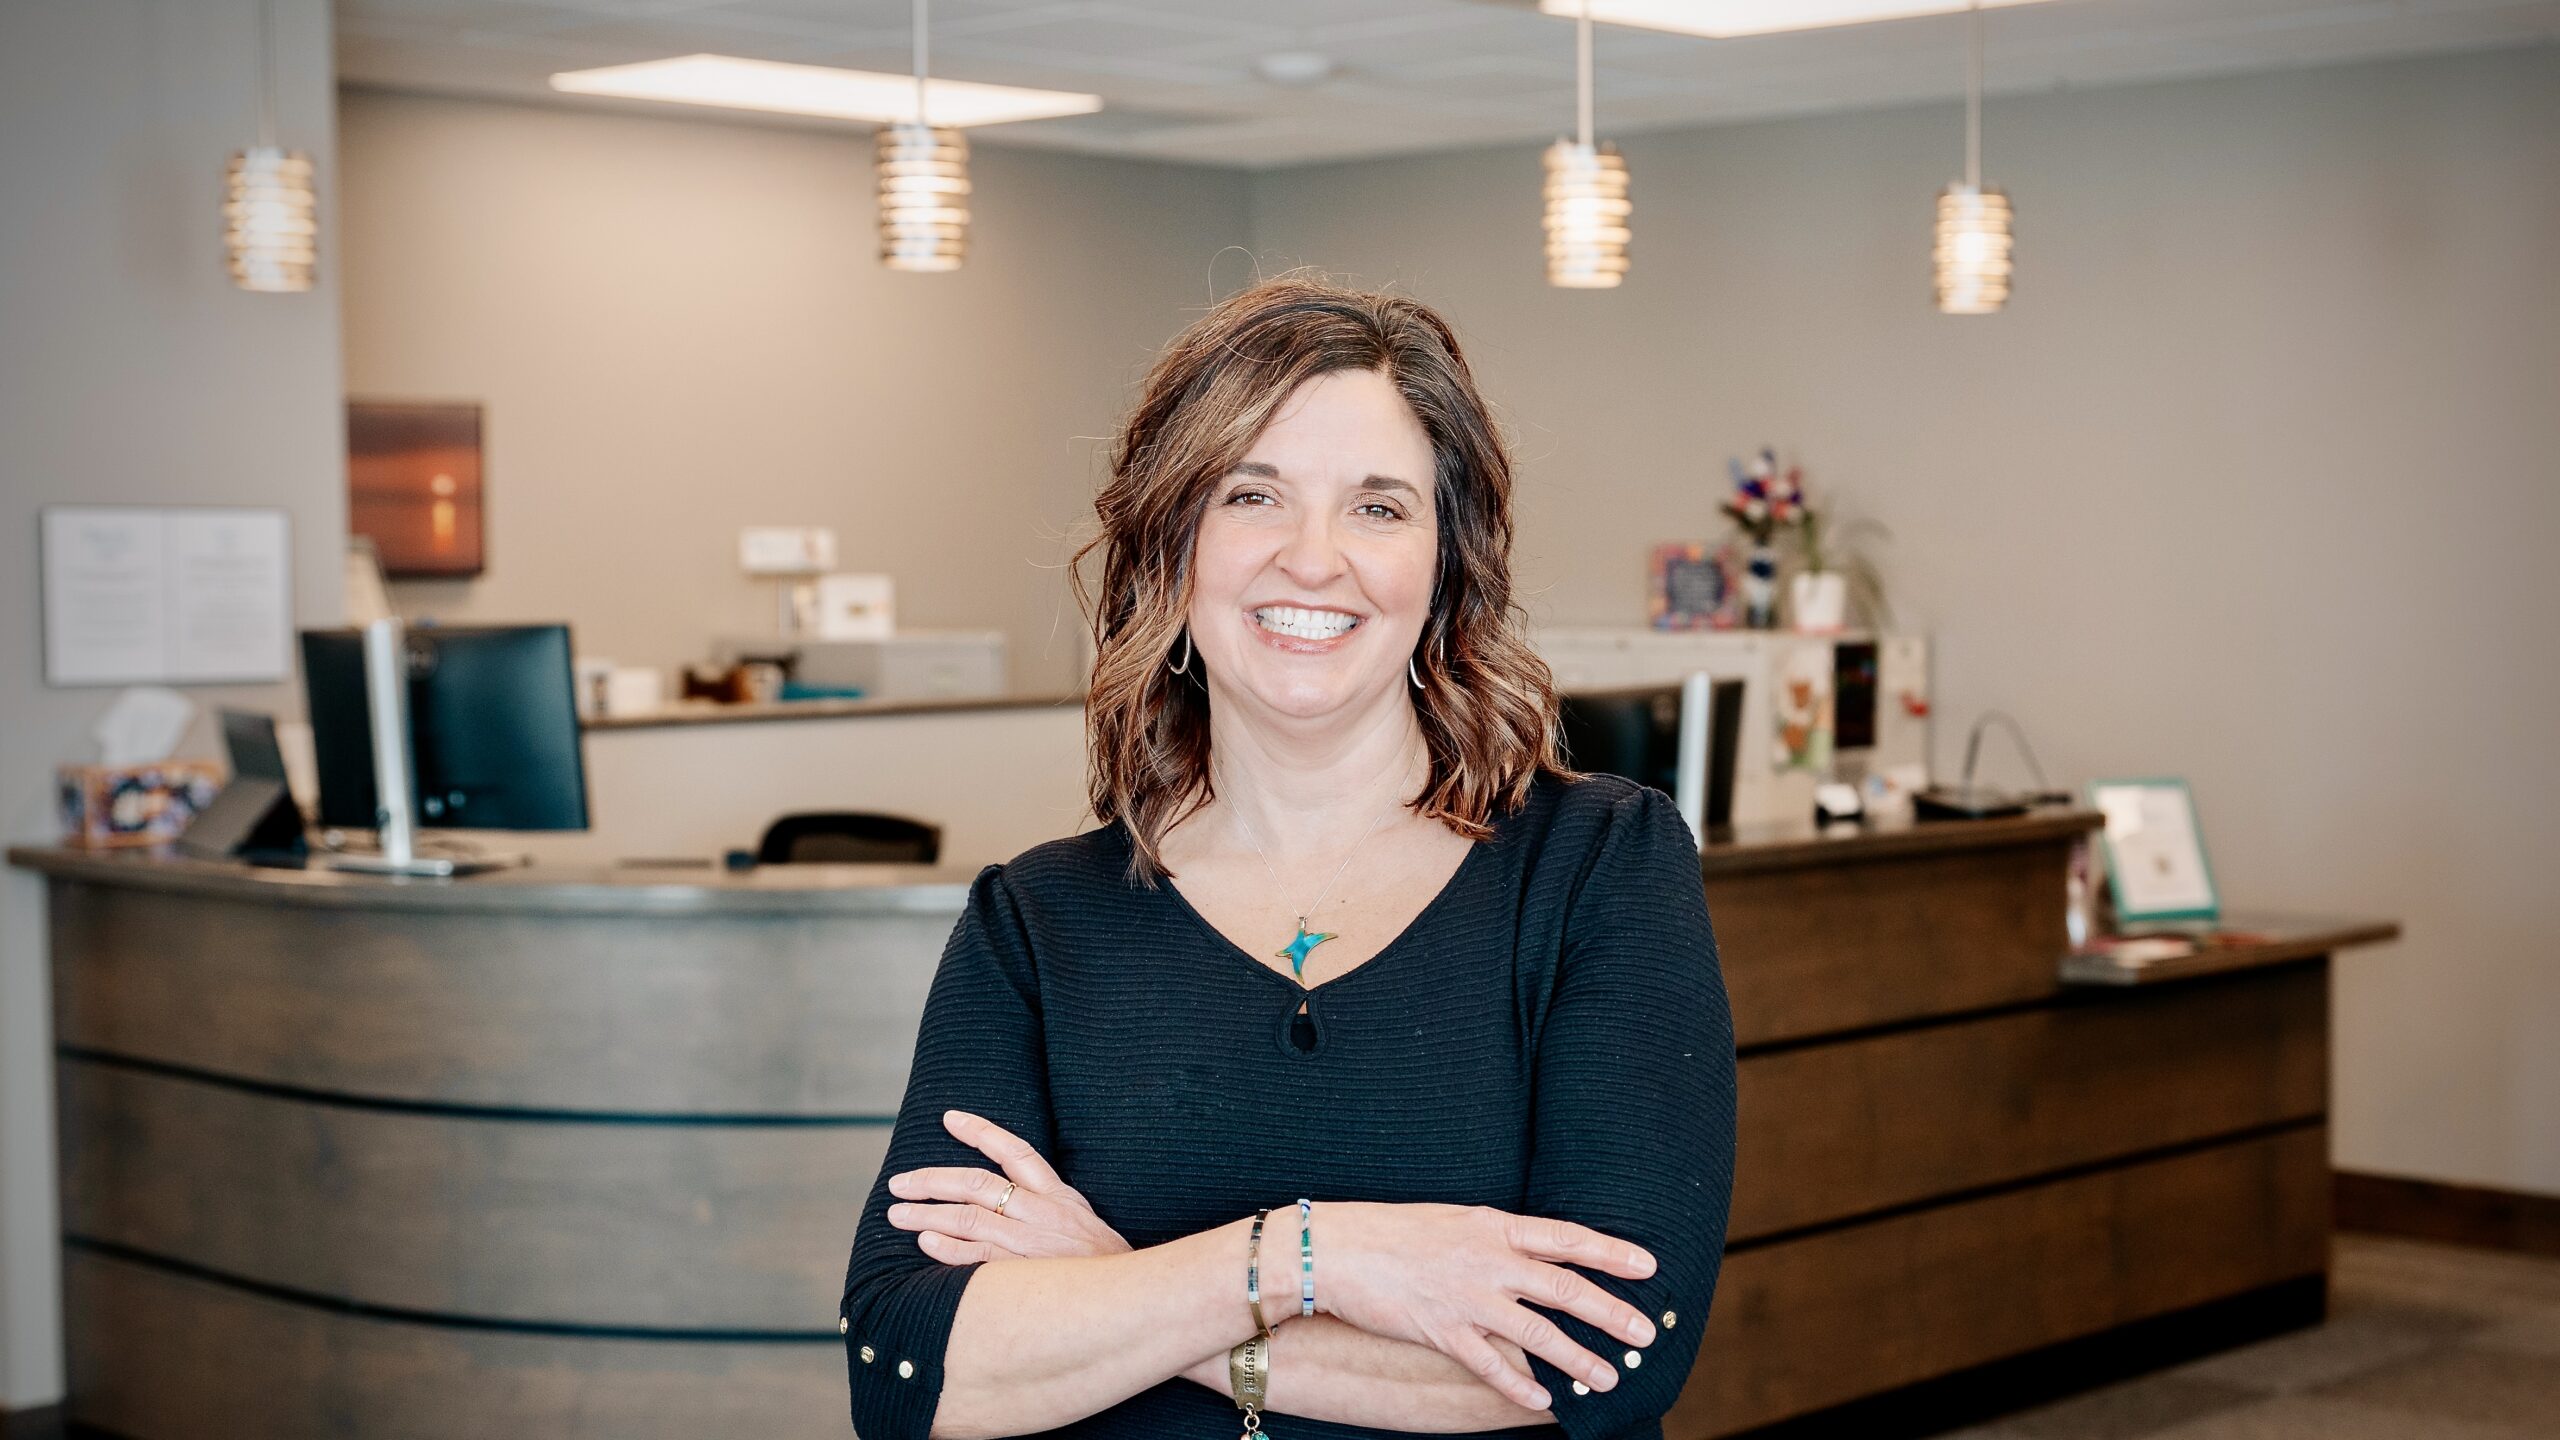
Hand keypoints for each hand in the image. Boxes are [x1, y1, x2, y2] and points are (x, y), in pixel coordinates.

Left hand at [885, 1109, 1132, 1263]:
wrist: (1136, 1301)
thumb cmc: (1105, 1266)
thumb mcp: (1084, 1222)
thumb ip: (1050, 1207)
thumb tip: (1009, 1197)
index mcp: (1058, 1196)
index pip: (1015, 1151)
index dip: (980, 1132)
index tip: (949, 1118)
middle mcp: (1043, 1214)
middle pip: (978, 1184)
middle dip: (933, 1180)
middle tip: (900, 1183)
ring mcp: (1032, 1245)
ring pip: (969, 1219)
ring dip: (927, 1215)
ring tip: (897, 1214)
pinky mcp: (1025, 1275)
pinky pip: (977, 1258)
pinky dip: (948, 1249)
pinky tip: (925, 1244)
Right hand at [1308, 1201, 1660, 1411]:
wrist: (1335, 1248)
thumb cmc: (1393, 1230)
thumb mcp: (1454, 1220)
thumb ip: (1496, 1237)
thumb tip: (1535, 1254)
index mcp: (1493, 1226)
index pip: (1566, 1238)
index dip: (1611, 1252)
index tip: (1648, 1266)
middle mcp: (1487, 1261)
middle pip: (1564, 1289)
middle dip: (1611, 1312)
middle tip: (1645, 1333)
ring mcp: (1466, 1298)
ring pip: (1537, 1334)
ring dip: (1578, 1359)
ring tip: (1609, 1378)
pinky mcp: (1441, 1330)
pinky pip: (1490, 1364)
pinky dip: (1519, 1385)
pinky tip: (1544, 1400)